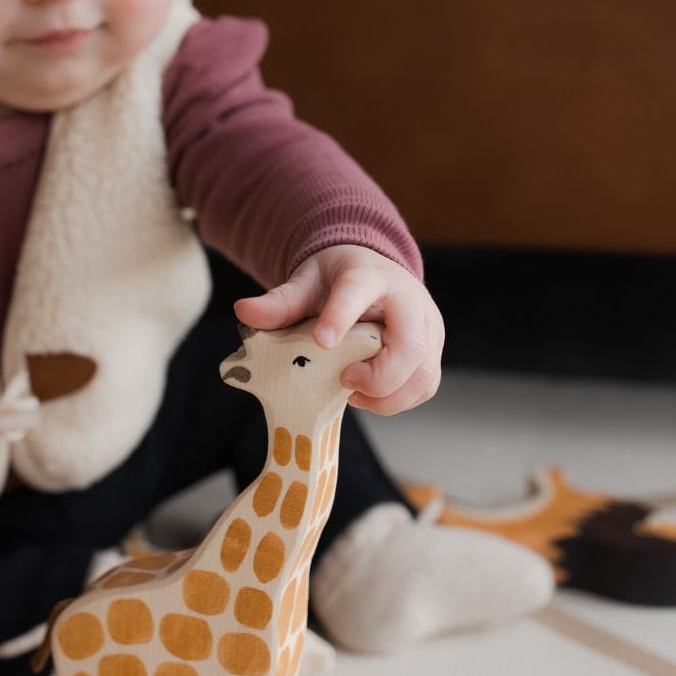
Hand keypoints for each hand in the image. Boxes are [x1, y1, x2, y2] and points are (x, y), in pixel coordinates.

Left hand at [233, 244, 443, 414]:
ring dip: (387, 397)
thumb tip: (243, 311)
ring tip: (351, 391)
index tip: (321, 340)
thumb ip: (279, 301)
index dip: (340, 317)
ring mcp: (428, 329)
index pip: (358, 292)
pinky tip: (366, 395)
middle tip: (344, 379)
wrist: (375, 274)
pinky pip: (424, 388)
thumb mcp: (305, 283)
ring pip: (423, 375)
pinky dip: (396, 401)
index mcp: (369, 276)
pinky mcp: (432, 353)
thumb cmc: (338, 280)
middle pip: (410, 346)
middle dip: (378, 376)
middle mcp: (409, 300)